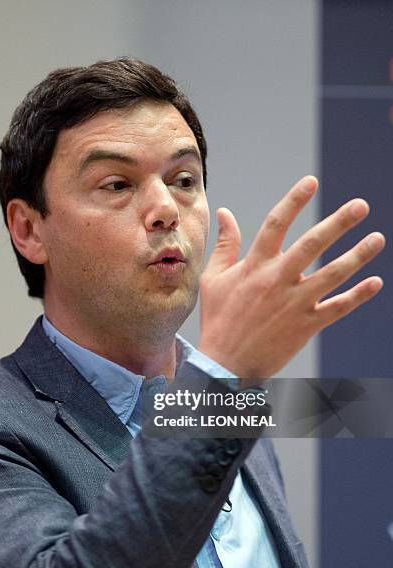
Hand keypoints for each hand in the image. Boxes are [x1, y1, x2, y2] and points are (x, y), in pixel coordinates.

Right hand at [198, 176, 384, 377]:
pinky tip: (376, 282)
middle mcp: (277, 280)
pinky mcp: (306, 326)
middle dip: (339, 223)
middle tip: (361, 206)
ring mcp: (294, 304)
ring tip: (377, 238)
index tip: (311, 181)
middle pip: (312, 244)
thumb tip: (225, 213)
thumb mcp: (214, 278)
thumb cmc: (218, 318)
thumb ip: (225, 245)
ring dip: (358, 255)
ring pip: (332, 275)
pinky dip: (358, 295)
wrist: (226, 363)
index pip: (276, 224)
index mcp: (255, 266)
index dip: (294, 200)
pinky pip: (338, 308)